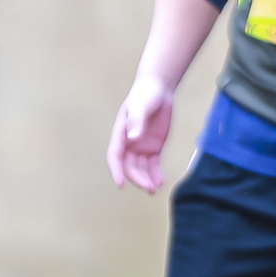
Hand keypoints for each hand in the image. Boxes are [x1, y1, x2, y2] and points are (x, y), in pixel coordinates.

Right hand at [106, 73, 175, 191]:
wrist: (159, 88)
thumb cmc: (145, 94)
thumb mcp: (140, 106)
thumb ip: (136, 122)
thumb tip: (133, 138)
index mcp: (120, 134)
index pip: (115, 156)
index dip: (116, 170)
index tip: (120, 184)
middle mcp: (129, 143)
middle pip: (129, 166)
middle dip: (137, 178)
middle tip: (148, 187)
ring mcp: (141, 146)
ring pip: (141, 168)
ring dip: (146, 179)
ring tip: (154, 188)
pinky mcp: (154, 147)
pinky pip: (153, 164)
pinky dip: (155, 174)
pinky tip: (160, 181)